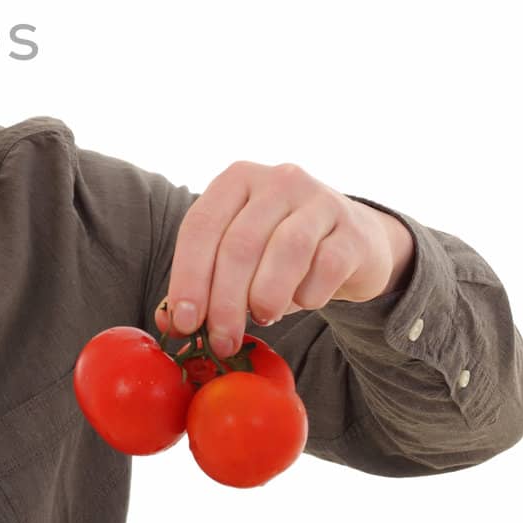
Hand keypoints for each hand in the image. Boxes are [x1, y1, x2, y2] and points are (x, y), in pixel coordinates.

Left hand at [152, 161, 413, 358]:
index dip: (188, 277)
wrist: (352, 241)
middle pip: (240, 244)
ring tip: (262, 320)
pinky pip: (328, 265)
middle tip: (221, 342)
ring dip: (266, 296)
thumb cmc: (279, 250)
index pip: (201, 227)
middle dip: (225, 301)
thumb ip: (203, 282)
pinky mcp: (353, 230)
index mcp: (236, 180)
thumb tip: (170, 322)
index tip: (184, 323)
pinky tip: (303, 303)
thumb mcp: (238, 256)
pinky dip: (310, 293)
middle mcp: (276, 180)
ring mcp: (319, 200)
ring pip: (286, 250)